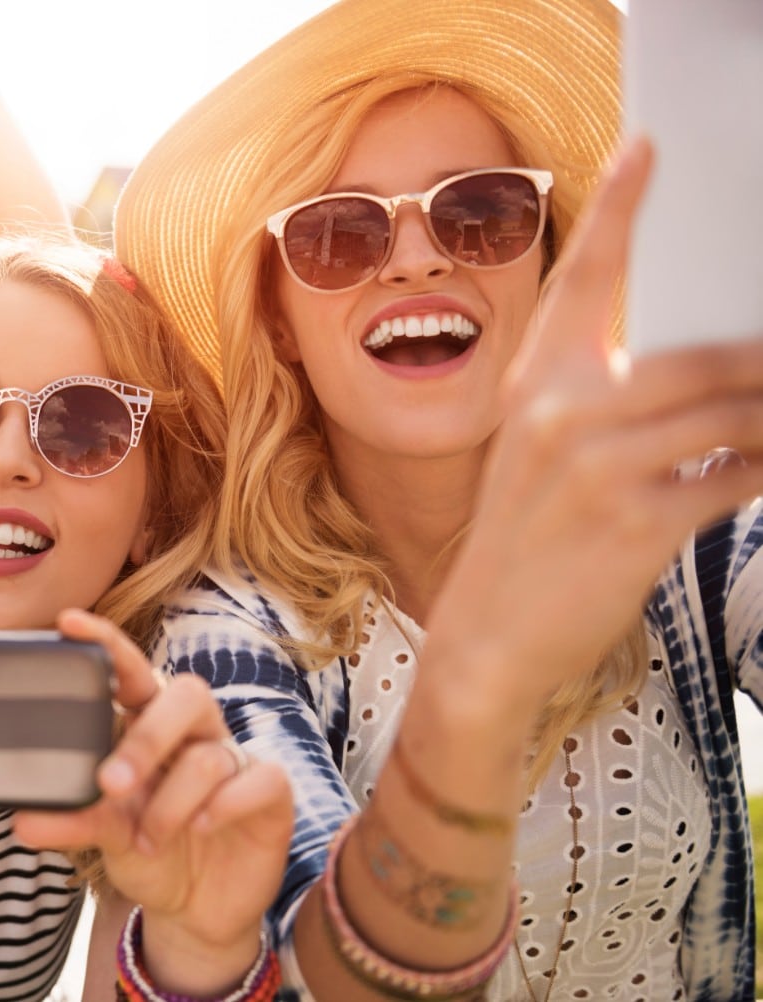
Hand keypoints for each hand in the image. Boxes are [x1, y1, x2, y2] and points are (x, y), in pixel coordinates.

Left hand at [14, 610, 291, 983]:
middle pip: (184, 694)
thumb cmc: (149, 852)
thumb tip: (24, 820)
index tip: (68, 623)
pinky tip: (202, 829)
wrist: (198, 909)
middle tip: (112, 785)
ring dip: (171, 804)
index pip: (130, 671)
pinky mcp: (271, 791)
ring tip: (147, 842)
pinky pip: (259, 780)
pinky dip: (224, 807)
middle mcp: (194, 731)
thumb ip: (72, 820)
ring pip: (211, 754)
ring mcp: (235, 757)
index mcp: (149, 724)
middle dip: (147, 739)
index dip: (106, 643)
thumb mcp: (106, 837)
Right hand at [428, 138, 762, 706]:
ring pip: (734, 413)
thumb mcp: (542, 453)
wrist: (486, 636)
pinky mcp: (636, 520)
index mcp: (536, 383)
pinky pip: (737, 476)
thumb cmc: (525, 538)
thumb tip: (712, 366)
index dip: (617, 207)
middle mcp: (563, 411)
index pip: (583, 278)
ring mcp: (598, 465)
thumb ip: (604, 399)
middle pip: (705, 354)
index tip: (647, 149)